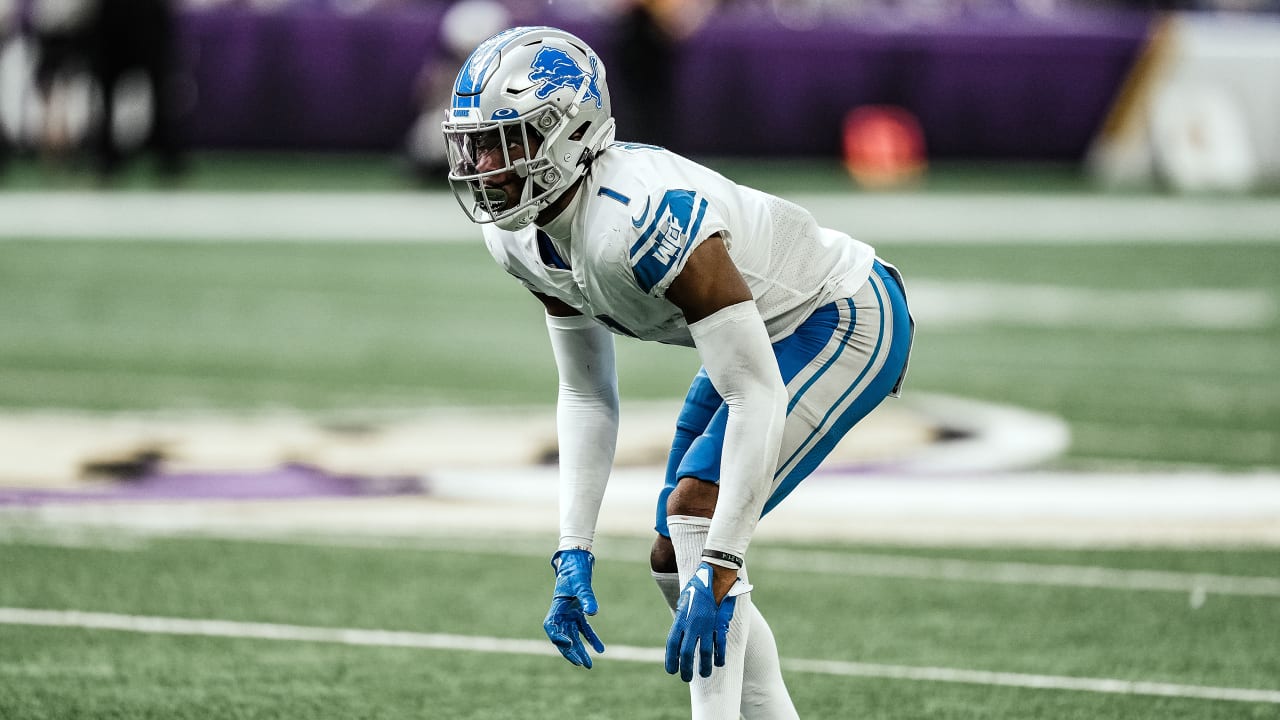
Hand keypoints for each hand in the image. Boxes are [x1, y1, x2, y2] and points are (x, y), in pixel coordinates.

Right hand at [543, 549, 604, 668]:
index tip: (569, 644)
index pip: (552, 628)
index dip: (558, 638)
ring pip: (573, 636)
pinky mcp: (578, 612)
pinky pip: (584, 629)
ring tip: (588, 664)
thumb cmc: (575, 572)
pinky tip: (600, 649)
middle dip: (571, 652)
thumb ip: (587, 598)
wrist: (577, 561)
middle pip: (563, 637)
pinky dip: (591, 638)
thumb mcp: (581, 584)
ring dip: (581, 650)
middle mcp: (561, 614)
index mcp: (556, 608)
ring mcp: (569, 614)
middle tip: (581, 664)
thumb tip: (593, 613)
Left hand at [665, 562, 750, 681]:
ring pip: (705, 652)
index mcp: (681, 619)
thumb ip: (682, 619)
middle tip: (686, 678)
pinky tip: (719, 663)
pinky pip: (720, 644)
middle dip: (686, 669)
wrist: (714, 574)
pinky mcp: (720, 623)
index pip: (672, 645)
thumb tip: (680, 634)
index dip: (671, 660)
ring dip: (705, 666)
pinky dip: (720, 655)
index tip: (671, 670)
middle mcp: (692, 624)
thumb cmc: (697, 587)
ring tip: (705, 674)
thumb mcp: (684, 602)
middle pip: (687, 653)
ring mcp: (707, 625)